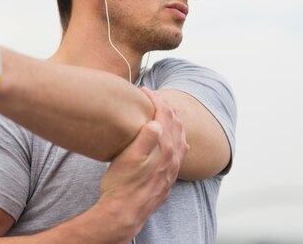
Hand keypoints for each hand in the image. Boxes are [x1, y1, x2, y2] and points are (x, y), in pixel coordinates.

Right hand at [97, 87, 187, 235]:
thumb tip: (156, 121)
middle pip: (176, 124)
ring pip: (181, 138)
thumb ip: (145, 139)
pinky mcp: (167, 177)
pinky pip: (180, 152)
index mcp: (164, 150)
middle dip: (166, 106)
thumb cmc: (122, 185)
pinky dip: (178, 139)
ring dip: (175, 121)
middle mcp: (172, 158)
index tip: (144, 90)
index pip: (164, 117)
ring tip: (169, 111)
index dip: (155, 100)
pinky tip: (176, 142)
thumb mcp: (129, 159)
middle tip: (153, 96)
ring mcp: (172, 168)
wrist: (124, 213)